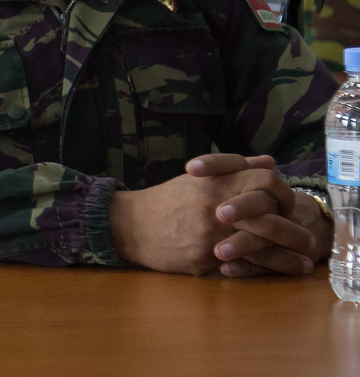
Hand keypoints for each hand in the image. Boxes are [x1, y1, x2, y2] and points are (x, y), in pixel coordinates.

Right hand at [110, 154, 308, 275]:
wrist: (128, 224)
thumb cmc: (165, 200)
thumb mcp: (198, 178)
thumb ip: (235, 168)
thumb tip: (269, 162)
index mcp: (215, 183)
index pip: (265, 183)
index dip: (283, 195)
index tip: (290, 206)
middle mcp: (215, 207)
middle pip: (268, 219)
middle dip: (292, 232)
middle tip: (306, 241)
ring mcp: (210, 235)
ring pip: (259, 248)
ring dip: (285, 258)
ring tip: (301, 265)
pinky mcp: (202, 258)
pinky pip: (240, 267)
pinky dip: (261, 271)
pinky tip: (274, 274)